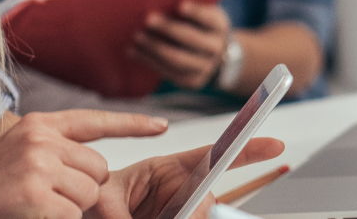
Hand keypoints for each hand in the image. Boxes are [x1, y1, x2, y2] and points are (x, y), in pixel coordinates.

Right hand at [0, 110, 171, 218]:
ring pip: (89, 194)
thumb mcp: (20, 157)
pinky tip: (30, 214)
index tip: (162, 125)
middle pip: (99, 168)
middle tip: (45, 197)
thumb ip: (58, 155)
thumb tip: (99, 174)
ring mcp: (38, 164)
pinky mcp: (35, 192)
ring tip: (33, 205)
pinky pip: (72, 214)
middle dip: (83, 190)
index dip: (133, 124)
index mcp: (38, 125)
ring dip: (69, 208)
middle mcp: (40, 138)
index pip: (95, 121)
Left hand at [86, 138, 285, 218]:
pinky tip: (180, 215)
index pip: (213, 155)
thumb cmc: (91, 200)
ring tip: (156, 212)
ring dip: (193, 215)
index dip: (247, 149)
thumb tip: (171, 215)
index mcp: (168, 169)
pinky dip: (195, 217)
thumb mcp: (103, 200)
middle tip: (186, 212)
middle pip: (207, 201)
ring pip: (202, 215)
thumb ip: (122, 210)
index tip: (276, 144)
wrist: (81, 211)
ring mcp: (183, 212)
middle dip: (198, 210)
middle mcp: (182, 191)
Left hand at [133, 1, 232, 90]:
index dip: (196, 12)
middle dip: (168, 29)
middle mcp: (216, 49)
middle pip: (191, 39)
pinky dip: (148, 61)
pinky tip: (133, 51)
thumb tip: (157, 2)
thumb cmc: (199, 26)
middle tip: (147, 19)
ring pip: (177, 59)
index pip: (209, 18)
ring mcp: (204, 68)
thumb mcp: (201, 13)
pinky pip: (167, 72)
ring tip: (137, 36)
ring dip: (154, 47)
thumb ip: (186, 7)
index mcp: (219, 26)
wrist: (215, 56)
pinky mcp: (190, 81)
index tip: (180, 4)